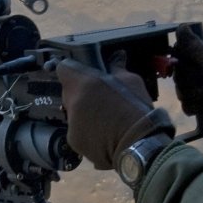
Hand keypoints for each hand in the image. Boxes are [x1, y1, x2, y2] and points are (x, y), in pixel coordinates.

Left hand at [58, 54, 172, 171]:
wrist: (138, 145)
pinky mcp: (73, 141)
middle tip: (100, 98)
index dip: (72, 70)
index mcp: (83, 83)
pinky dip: (86, 131)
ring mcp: (71, 123)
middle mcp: (72, 102)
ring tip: (104, 119)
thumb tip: (117, 56)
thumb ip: (117, 68)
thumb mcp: (131, 81)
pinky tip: (102, 134)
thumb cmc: (135, 109)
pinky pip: (77, 130)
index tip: (82, 74)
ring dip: (84, 113)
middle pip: (69, 92)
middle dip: (81, 93)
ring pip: (73, 112)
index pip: (64, 69)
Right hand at [172, 27, 202, 136]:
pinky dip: (193, 107)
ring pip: (180, 91)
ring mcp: (199, 89)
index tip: (181, 64)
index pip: (178, 54)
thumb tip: (181, 26)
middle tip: (200, 83)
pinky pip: (186, 106)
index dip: (177, 60)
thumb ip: (195, 44)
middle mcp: (199, 71)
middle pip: (177, 74)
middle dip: (185, 81)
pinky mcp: (200, 106)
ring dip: (190, 95)